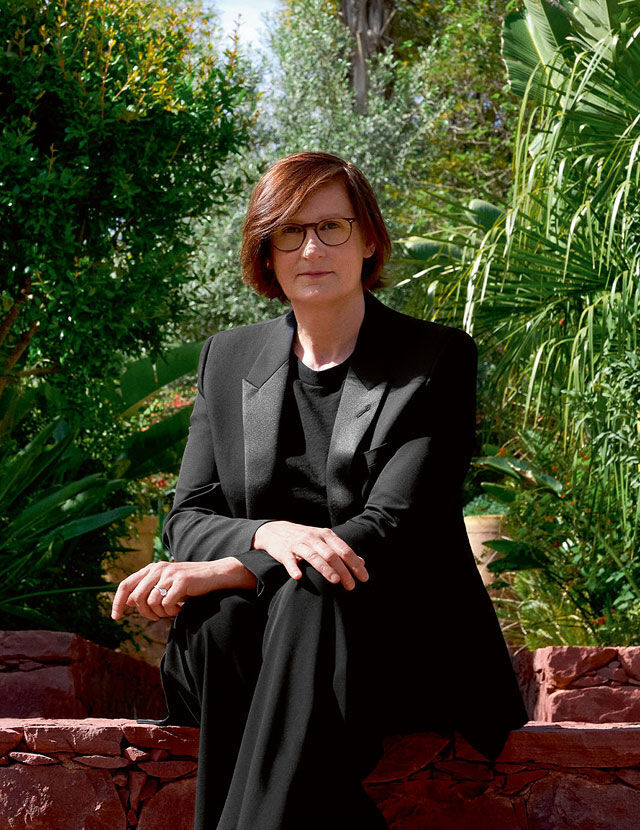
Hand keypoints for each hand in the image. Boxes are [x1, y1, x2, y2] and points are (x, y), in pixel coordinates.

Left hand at [110, 558, 257, 620]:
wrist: (216, 575)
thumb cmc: (190, 583)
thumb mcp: (166, 584)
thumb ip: (148, 590)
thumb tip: (129, 601)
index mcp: (152, 568)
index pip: (125, 585)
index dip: (117, 602)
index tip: (115, 617)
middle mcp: (158, 569)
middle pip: (137, 598)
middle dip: (145, 613)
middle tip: (158, 617)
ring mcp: (170, 574)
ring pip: (151, 603)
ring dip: (160, 613)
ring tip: (172, 610)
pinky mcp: (181, 582)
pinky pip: (166, 604)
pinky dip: (172, 611)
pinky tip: (181, 608)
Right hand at [252, 522, 367, 589]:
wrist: (275, 531)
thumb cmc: (305, 538)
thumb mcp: (324, 540)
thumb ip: (341, 550)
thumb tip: (361, 562)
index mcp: (326, 535)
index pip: (344, 550)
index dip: (355, 564)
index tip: (364, 578)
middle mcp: (314, 538)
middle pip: (332, 554)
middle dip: (343, 570)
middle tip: (351, 586)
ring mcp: (298, 544)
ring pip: (314, 556)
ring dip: (325, 569)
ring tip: (335, 581)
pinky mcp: (284, 551)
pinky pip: (290, 560)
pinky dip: (294, 568)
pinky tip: (298, 577)